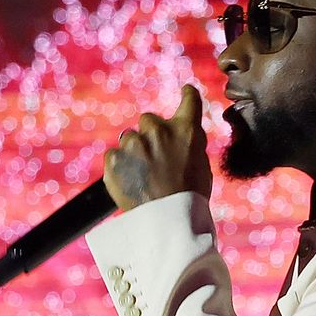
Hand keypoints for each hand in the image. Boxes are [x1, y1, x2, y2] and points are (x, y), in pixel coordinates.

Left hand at [103, 85, 211, 211]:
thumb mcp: (202, 167)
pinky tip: (130, 183)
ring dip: (134, 152)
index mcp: (186, 130)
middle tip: (156, 159)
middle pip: (149, 119)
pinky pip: (114, 157)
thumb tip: (180, 139)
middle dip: (151, 134)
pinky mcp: (114, 159)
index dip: (187, 95)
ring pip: (129, 139)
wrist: (168, 223)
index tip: (185, 92)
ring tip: (143, 177)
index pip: (189, 99)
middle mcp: (158, 131)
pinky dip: (119, 168)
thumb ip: (189, 146)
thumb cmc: (190, 199)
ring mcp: (134, 144)